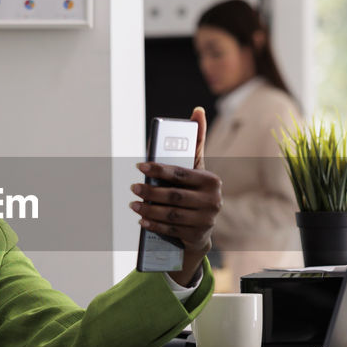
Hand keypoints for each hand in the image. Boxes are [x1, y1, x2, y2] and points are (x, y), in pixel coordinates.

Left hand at [130, 107, 220, 285]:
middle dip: (150, 192)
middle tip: (133, 188)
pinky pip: (172, 230)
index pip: (181, 173)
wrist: (200, 229)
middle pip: (175, 196)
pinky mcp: (197, 236)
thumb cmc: (193, 190)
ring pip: (172, 215)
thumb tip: (198, 110)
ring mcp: (207, 220)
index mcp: (212, 181)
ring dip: (149, 210)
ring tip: (133, 204)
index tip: (139, 167)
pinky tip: (141, 220)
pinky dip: (154, 225)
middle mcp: (213, 201)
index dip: (158, 170)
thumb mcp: (196, 169)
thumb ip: (196, 142)